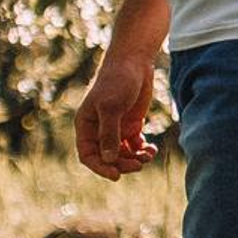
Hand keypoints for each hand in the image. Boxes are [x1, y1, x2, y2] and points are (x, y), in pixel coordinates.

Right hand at [75, 48, 158, 181]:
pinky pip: (134, 145)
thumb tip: (109, 160)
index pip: (88, 155)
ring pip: (122, 154)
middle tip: (139, 165)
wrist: (133, 62)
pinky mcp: (131, 124)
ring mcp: (116, 128)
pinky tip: (151, 149)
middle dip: (123, 164)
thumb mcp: (111, 107)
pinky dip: (142, 150)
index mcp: (86, 126)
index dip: (100, 168)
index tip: (116, 176)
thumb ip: (110, 134)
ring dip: (135, 159)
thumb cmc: (117, 81)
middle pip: (108, 158)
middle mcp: (99, 130)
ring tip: (149, 155)